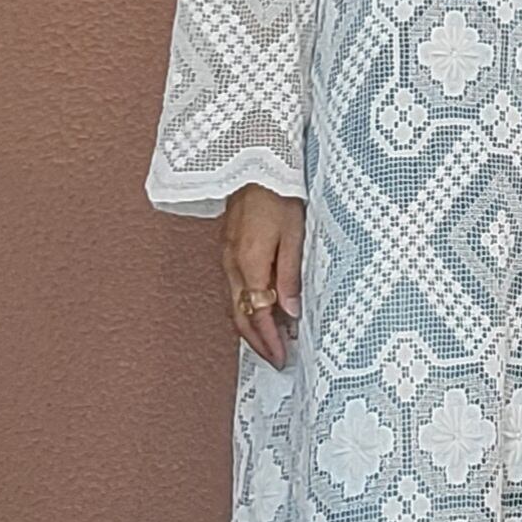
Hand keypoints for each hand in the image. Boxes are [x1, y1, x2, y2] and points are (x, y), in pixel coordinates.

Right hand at [221, 186, 304, 368]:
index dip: (269, 340)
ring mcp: (227, 257)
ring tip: (272, 342)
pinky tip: (262, 312)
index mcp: (248, 264)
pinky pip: (234, 289)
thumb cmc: (280, 194)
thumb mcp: (294, 235)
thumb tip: (290, 313)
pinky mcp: (229, 249)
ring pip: (234, 304)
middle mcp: (231, 265)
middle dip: (257, 342)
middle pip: (240, 316)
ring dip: (251, 328)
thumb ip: (290, 276)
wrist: (256, 162)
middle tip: (276, 359)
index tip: (283, 357)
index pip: (257, 315)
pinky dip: (247, 308)